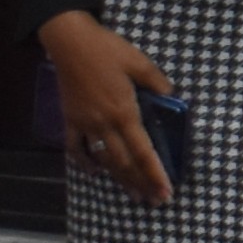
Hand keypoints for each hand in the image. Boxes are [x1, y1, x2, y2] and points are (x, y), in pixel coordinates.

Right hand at [44, 14, 174, 200]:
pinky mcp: (69, 119)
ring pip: (103, 160)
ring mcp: (84, 124)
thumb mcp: (139, 62)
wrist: (70, 42)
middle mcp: (104, 124)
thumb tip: (172, 96)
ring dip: (119, 179)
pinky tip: (96, 172)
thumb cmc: (107, 50)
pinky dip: (84, 162)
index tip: (166, 192)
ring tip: (134, 194)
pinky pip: (75, 147)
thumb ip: (157, 82)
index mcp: (124, 112)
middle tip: (155, 201)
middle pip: (124, 162)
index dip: (155, 174)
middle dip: (141, 183)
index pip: (143, 151)